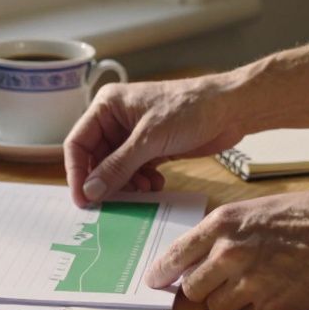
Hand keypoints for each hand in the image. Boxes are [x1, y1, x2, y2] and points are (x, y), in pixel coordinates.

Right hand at [64, 73, 247, 206]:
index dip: (77, 173)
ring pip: (116, 169)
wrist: (231, 108)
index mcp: (107, 106)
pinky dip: (142, 182)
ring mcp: (134, 135)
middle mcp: (116, 119)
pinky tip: (155, 184)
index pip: (78, 143)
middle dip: (106, 181)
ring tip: (143, 190)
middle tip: (113, 203)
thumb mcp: (149, 139)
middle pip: (96, 159)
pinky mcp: (151, 148)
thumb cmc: (190, 108)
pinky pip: (135, 171)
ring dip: (126, 184)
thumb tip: (91, 191)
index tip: (83, 200)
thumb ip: (118, 166)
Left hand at [143, 189, 308, 309]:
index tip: (155, 281)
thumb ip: (228, 231)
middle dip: (203, 288)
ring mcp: (249, 283)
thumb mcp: (259, 209)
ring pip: (217, 307)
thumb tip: (205, 253)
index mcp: (224, 224)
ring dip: (229, 302)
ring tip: (257, 284)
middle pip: (193, 287)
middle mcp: (229, 254)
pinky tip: (276, 292)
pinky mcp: (270, 308)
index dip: (162, 272)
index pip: (176, 255)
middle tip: (221, 282)